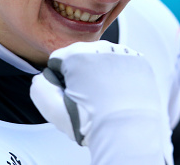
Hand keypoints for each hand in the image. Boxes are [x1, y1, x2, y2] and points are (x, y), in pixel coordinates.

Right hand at [30, 40, 172, 164]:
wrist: (127, 132)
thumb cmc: (93, 123)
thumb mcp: (51, 108)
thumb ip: (40, 86)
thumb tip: (44, 77)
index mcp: (75, 54)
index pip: (59, 60)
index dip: (60, 78)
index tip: (68, 92)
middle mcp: (100, 48)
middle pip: (82, 56)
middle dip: (82, 72)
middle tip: (87, 96)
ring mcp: (121, 53)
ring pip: (104, 56)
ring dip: (102, 70)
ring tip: (105, 94)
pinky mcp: (139, 61)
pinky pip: (124, 61)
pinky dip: (121, 72)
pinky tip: (119, 90)